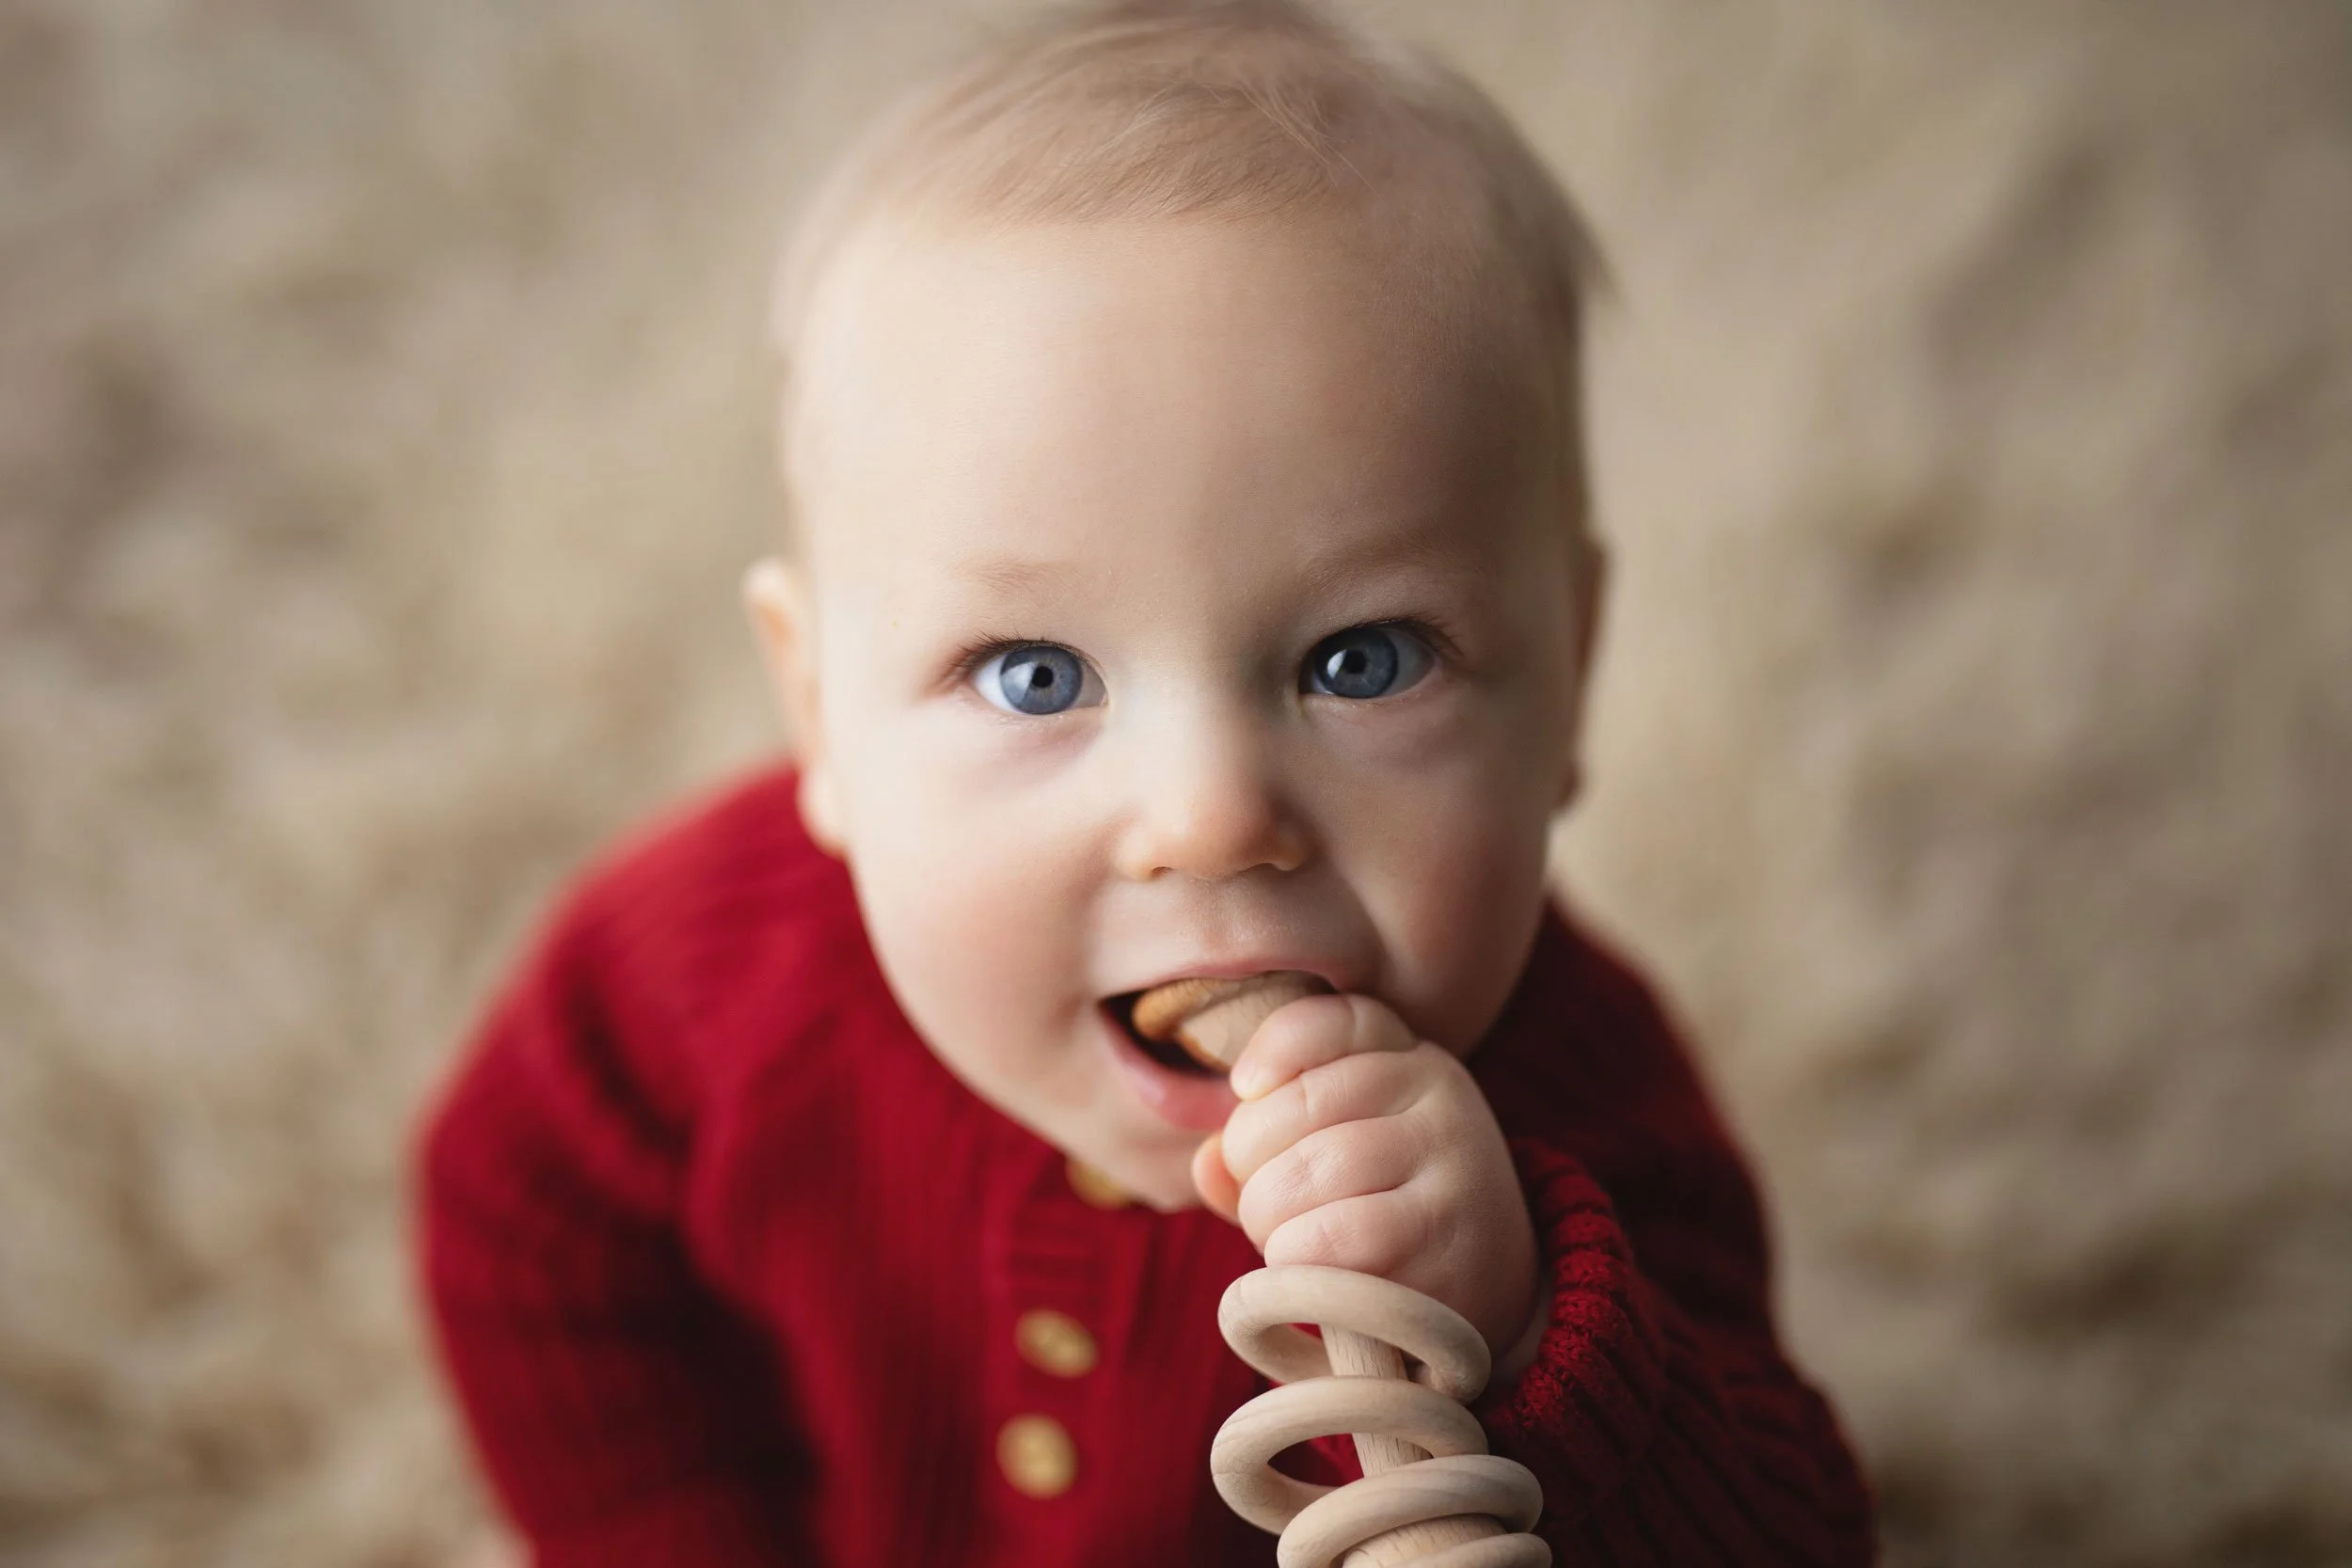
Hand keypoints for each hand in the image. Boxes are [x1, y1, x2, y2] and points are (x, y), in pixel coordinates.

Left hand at [1190, 992, 1542, 1369]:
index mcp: (1409, 1056)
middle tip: (1263, 1203)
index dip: (1270, 1050)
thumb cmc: (1382, 1212)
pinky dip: (1294, 1262)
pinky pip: (1331, 1239)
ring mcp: (1452, 1161)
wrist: (1488, 1287)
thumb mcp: (1333, 1152)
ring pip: (1308, 1173)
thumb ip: (1262, 1145)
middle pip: (1299, 1102)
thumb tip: (1207, 1164)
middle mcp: (1440, 1094)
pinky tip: (1311, 1275)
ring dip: (1268, 1220)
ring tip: (1285, 1242)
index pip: (1329, 1019)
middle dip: (1250, 1163)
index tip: (1246, 1090)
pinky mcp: (1446, 1238)